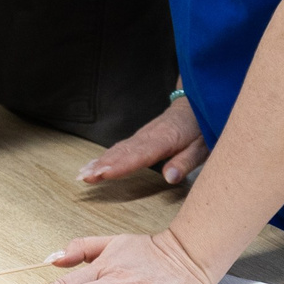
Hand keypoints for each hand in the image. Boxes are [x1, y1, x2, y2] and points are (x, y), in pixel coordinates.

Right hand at [79, 96, 209, 187]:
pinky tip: (93, 164)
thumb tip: (169, 178)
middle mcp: (147, 137)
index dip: (120, 165)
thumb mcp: (201, 147)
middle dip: (101, 165)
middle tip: (83, 178)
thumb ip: (185, 163)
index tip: (102, 173)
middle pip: (121, 152)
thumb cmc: (200, 128)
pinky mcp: (139, 137)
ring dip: (98, 162)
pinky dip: (104, 156)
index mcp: (163, 140)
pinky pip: (119, 147)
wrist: (194, 104)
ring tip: (82, 174)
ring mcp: (141, 136)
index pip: (138, 155)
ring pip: (117, 149)